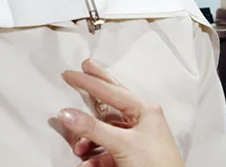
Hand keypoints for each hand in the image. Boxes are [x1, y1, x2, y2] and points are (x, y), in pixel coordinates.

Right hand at [59, 59, 182, 166]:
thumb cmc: (156, 164)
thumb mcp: (123, 143)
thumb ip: (94, 128)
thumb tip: (68, 114)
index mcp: (145, 110)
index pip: (111, 91)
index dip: (89, 82)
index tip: (71, 74)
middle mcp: (141, 120)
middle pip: (112, 100)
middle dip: (96, 88)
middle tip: (84, 68)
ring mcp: (136, 138)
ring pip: (106, 131)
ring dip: (89, 140)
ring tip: (78, 147)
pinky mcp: (131, 156)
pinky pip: (107, 151)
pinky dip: (95, 158)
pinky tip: (87, 165)